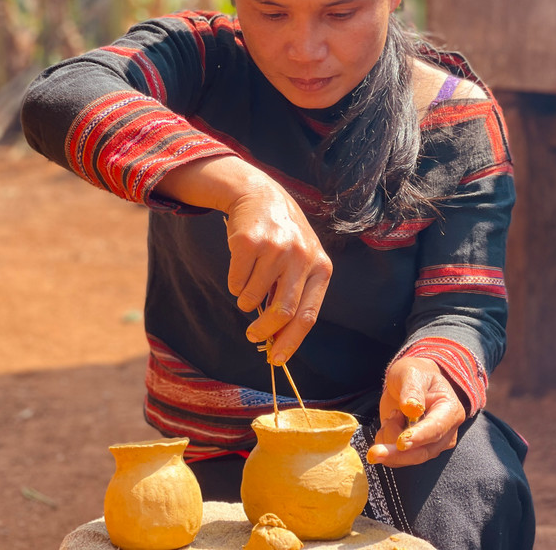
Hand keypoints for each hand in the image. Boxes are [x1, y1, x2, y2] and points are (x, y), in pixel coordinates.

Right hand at [224, 178, 331, 364]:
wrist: (260, 195)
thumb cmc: (283, 237)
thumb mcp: (301, 261)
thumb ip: (295, 295)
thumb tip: (277, 341)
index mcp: (320, 266)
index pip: (307, 315)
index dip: (291, 341)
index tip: (277, 360)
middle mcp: (301, 257)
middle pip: (282, 312)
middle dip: (264, 331)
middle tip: (253, 336)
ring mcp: (275, 248)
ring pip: (253, 299)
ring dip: (246, 301)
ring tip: (249, 285)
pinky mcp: (249, 242)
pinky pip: (236, 282)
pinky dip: (234, 283)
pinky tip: (242, 265)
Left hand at [366, 356, 465, 466]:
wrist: (410, 382)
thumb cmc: (415, 374)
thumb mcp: (411, 373)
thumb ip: (412, 389)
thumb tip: (411, 408)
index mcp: (450, 411)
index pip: (436, 429)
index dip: (418, 437)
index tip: (400, 442)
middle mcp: (445, 433)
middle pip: (423, 452)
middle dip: (397, 454)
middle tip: (373, 453)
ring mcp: (431, 444)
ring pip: (408, 457)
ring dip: (389, 439)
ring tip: (392, 415)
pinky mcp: (416, 450)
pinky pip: (397, 458)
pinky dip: (386, 442)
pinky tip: (389, 424)